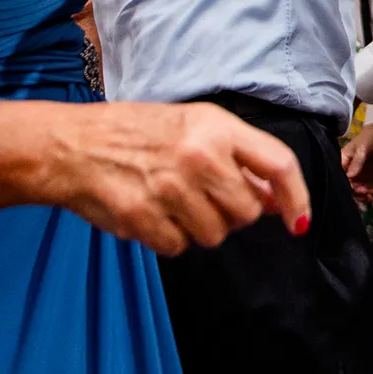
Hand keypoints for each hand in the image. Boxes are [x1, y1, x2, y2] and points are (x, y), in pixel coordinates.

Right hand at [41, 102, 310, 256]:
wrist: (75, 145)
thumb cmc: (139, 133)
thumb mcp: (195, 126)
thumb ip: (238, 159)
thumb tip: (274, 198)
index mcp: (217, 127)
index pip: (278, 165)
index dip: (296, 198)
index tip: (297, 222)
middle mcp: (199, 156)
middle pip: (247, 212)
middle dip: (232, 214)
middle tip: (204, 197)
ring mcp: (171, 189)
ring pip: (215, 235)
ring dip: (199, 227)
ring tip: (173, 201)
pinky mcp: (144, 218)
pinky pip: (179, 247)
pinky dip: (169, 237)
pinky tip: (153, 212)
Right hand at [340, 123, 372, 198]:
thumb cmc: (369, 139)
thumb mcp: (363, 149)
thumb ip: (357, 163)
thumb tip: (350, 176)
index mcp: (342, 162)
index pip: (341, 177)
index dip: (348, 185)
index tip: (358, 189)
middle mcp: (347, 170)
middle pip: (348, 186)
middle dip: (357, 192)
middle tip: (368, 193)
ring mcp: (356, 174)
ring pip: (356, 189)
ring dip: (363, 194)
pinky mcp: (365, 177)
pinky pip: (365, 188)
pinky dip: (369, 192)